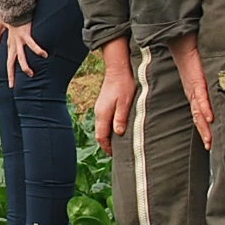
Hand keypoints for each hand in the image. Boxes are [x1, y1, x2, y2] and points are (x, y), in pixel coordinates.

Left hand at [2, 20, 47, 87]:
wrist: (13, 7)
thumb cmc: (14, 17)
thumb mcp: (13, 30)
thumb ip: (18, 37)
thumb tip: (21, 42)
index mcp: (10, 44)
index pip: (7, 60)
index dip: (5, 69)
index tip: (2, 76)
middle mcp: (12, 44)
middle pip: (10, 62)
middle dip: (11, 75)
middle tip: (12, 87)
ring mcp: (18, 40)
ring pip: (20, 57)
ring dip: (25, 67)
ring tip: (31, 74)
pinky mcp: (25, 34)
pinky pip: (32, 44)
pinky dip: (38, 50)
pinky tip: (44, 55)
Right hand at [93, 37, 134, 155]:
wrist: (118, 68)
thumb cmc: (124, 84)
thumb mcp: (125, 102)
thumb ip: (120, 118)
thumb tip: (118, 133)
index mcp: (103, 114)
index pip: (101, 137)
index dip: (107, 148)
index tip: (115, 155)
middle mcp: (99, 112)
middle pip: (100, 134)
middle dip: (108, 144)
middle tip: (119, 153)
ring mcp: (101, 108)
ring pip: (103, 127)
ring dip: (110, 136)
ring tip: (121, 144)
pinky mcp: (104, 104)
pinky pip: (105, 121)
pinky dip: (110, 128)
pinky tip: (119, 129)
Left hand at [171, 32, 213, 149]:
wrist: (184, 43)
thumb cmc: (195, 58)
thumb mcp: (205, 74)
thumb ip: (212, 83)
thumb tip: (222, 90)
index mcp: (195, 94)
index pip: (200, 116)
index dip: (204, 130)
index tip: (210, 144)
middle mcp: (193, 95)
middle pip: (199, 119)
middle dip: (205, 134)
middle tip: (210, 148)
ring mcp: (194, 89)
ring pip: (199, 112)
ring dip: (204, 127)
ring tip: (209, 141)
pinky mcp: (196, 80)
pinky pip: (201, 97)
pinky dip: (205, 108)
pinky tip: (210, 118)